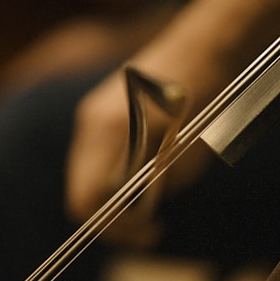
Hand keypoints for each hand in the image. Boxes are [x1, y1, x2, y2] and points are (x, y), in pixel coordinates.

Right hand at [65, 0, 279, 245]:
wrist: (199, 48)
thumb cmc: (198, 97)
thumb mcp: (183, 151)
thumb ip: (155, 186)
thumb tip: (136, 213)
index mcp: (106, 132)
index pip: (84, 199)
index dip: (112, 227)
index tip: (145, 232)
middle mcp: (88, 124)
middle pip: (80, 190)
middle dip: (112, 215)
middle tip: (149, 226)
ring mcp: (89, 115)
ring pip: (87, 175)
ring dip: (112, 196)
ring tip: (150, 202)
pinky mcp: (98, 112)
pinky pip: (95, 158)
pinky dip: (113, 176)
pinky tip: (142, 174)